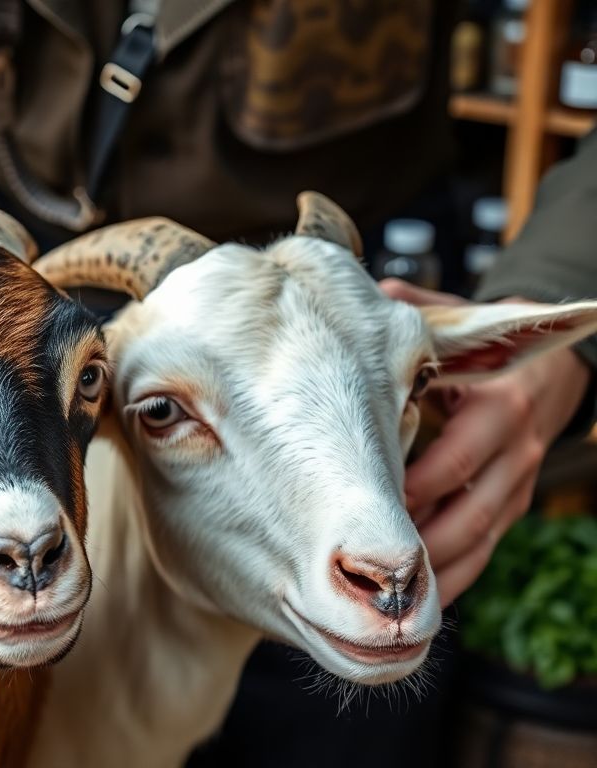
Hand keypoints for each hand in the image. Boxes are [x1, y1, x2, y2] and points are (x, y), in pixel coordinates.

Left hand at [380, 280, 590, 604]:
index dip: (406, 492)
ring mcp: (516, 487)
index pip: (452, 464)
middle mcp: (514, 453)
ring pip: (475, 543)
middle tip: (361, 564)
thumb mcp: (456, 327)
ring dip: (430, 572)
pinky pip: (482, 552)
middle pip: (465, 515)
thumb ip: (415, 311)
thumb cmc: (481, 351)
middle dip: (414, 545)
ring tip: (381, 596)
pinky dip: (450, 577)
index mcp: (498, 409)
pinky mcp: (511, 509)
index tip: (357, 509)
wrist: (549, 372)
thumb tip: (373, 292)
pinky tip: (412, 598)